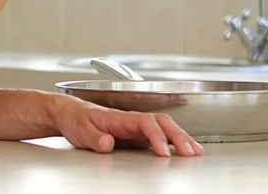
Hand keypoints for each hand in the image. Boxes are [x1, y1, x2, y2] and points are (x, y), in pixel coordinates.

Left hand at [49, 95, 203, 157]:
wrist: (71, 113)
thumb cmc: (77, 120)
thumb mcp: (80, 130)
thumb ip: (95, 137)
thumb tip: (108, 142)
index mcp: (120, 117)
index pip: (145, 123)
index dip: (157, 136)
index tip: (164, 152)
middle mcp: (132, 119)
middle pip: (162, 123)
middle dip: (178, 136)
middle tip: (190, 153)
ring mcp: (137, 126)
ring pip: (166, 127)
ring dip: (182, 138)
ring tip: (196, 152)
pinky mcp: (137, 134)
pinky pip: (161, 135)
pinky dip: (176, 141)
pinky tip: (185, 150)